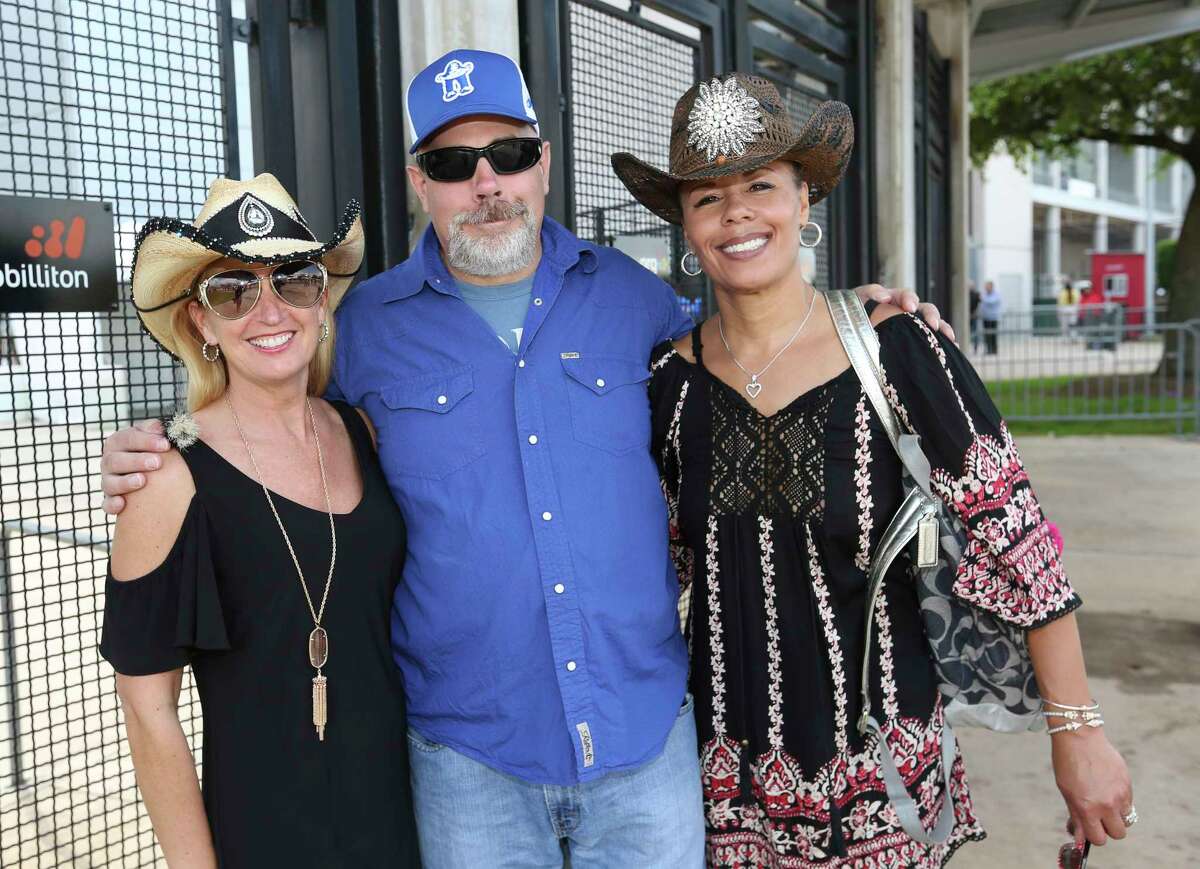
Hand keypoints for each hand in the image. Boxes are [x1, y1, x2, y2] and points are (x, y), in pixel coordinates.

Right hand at [100, 419, 170, 514]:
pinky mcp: (111, 500)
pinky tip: (122, 504)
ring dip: (125, 482)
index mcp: (118, 443)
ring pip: (109, 483)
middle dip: (136, 461)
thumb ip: (154, 430)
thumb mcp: (154, 437)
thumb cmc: (154, 451)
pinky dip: (112, 505)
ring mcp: (109, 481)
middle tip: (157, 463)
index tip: (165, 444)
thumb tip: (158, 427)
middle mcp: (109, 462)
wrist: (152, 473)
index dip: (145, 441)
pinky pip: (107, 504)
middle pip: (115, 460)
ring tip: (142, 481)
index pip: (127, 438)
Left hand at [852, 284, 955, 342]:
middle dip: (929, 314)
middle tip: (932, 324)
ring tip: (948, 337)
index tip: (909, 307)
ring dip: (941, 328)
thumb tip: (884, 295)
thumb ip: (869, 293)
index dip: (908, 299)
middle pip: (924, 309)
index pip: (905, 295)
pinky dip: (942, 341)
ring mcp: (910, 325)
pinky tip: (952, 346)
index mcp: (892, 299)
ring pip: (931, 323)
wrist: (842, 332)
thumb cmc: (851, 313)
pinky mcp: (913, 339)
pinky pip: (931, 338)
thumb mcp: (857, 299)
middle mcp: (904, 311)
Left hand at [1053, 728, 1132, 846]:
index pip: (1099, 839)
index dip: (1094, 836)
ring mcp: (1119, 794)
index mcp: (1087, 808)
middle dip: (1109, 829)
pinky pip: (1128, 803)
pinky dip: (1121, 801)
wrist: (1080, 737)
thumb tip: (1080, 838)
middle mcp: (1106, 804)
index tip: (1091, 829)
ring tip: (1104, 800)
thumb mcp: (1066, 792)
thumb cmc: (1068, 763)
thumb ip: (1076, 816)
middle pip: (1118, 834)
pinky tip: (1108, 787)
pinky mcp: (1127, 784)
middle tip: (1099, 817)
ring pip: (1126, 820)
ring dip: (1117, 815)